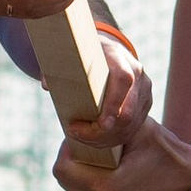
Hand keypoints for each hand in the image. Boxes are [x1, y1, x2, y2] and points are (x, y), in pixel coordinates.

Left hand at [54, 111, 190, 190]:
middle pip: (63, 177)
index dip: (67, 146)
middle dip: (70, 154)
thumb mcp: (139, 131)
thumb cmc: (168, 154)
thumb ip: (109, 124)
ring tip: (96, 147)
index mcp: (106, 187)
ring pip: (71, 184)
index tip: (81, 131)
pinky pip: (83, 188)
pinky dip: (86, 172)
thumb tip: (85, 113)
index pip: (63, 168)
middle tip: (87, 138)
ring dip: (77, 164)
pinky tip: (103, 159)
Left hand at [59, 34, 154, 172]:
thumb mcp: (71, 55)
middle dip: (103, 132)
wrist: (108, 51)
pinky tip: (95, 140)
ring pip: (130, 125)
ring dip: (106, 139)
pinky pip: (132, 128)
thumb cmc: (85, 56)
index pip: (123, 80)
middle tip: (76, 133)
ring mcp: (143, 91)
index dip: (114, 104)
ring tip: (82, 138)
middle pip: (128, 112)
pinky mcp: (144, 104)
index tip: (100, 124)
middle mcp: (137, 74)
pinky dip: (113, 139)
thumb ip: (58, 67)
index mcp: (119, 57)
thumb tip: (47, 85)